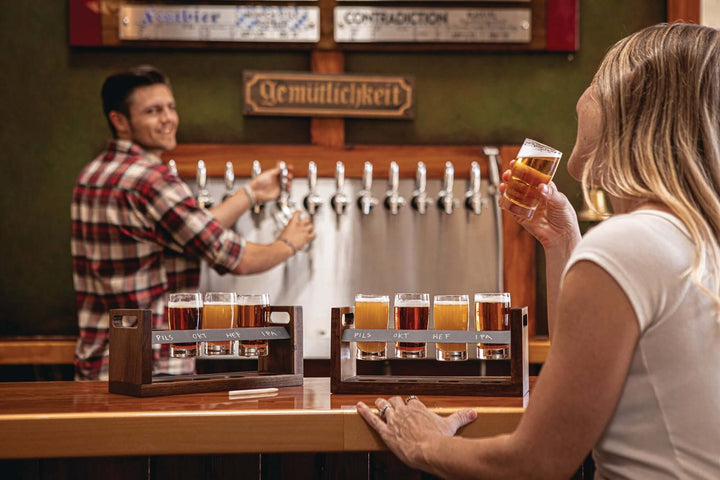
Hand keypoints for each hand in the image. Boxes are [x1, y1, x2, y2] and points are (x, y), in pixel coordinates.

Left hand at [248, 163, 293, 202]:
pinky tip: (287, 186)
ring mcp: (278, 186)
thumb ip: (276, 170)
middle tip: (288, 175)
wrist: (255, 192)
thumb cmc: (259, 182)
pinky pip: (286, 190)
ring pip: (287, 183)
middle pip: (286, 176)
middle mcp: (276, 180)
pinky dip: (288, 188)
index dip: (287, 168)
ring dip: (289, 181)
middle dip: (289, 174)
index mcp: (274, 174)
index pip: (282, 170)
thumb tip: (282, 165)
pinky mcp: (278, 192)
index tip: (290, 166)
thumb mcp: (269, 174)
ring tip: (287, 182)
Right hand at [278, 211, 314, 251]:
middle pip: (307, 219)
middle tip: (307, 222)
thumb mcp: (285, 229)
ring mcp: (304, 231)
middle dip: (307, 220)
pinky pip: (313, 235)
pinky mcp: (307, 237)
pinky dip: (313, 235)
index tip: (300, 212)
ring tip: (309, 230)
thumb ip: (290, 225)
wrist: (285, 246)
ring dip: (310, 228)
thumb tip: (292, 223)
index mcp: (293, 222)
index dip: (299, 212)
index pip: (297, 213)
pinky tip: (311, 236)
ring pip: (311, 226)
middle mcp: (299, 225)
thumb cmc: (283, 239)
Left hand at [356, 396, 476, 469]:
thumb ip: (461, 417)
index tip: (410, 405)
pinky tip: (359, 406)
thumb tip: (473, 413)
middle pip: (397, 401)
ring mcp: (394, 420)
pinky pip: (373, 419)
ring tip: (378, 402)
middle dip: (395, 402)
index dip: (410, 404)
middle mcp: (405, 411)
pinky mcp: (386, 431)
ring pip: (385, 407)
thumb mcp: (450, 426)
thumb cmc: (439, 439)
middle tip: (393, 403)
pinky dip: (365, 412)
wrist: (429, 450)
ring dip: (381, 404)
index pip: (412, 401)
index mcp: (419, 408)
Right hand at [499, 160, 579, 248]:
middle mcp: (535, 195)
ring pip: (514, 194)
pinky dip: (504, 202)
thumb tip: (541, 187)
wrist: (561, 237)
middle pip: (520, 183)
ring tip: (503, 184)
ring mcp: (527, 205)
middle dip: (512, 176)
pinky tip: (502, 198)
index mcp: (546, 189)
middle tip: (508, 173)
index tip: (517, 162)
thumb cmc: (566, 219)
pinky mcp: (521, 216)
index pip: (533, 175)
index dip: (524, 168)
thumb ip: (551, 194)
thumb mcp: (561, 202)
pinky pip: (511, 208)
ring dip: (506, 187)